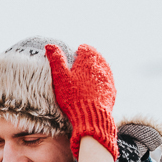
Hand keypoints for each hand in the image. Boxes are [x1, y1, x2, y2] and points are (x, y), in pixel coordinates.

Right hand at [45, 44, 117, 158]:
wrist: (91, 117)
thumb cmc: (73, 96)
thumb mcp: (60, 76)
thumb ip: (56, 59)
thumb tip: (49, 45)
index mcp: (89, 60)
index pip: (86, 48)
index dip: (80, 50)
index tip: (75, 54)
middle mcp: (102, 67)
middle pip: (96, 58)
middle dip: (88, 59)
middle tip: (80, 65)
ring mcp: (108, 79)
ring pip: (102, 69)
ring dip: (95, 70)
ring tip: (86, 77)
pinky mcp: (111, 91)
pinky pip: (106, 82)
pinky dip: (100, 82)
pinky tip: (93, 89)